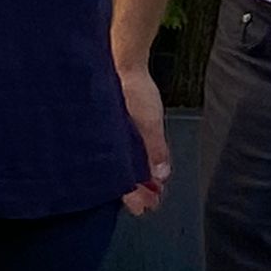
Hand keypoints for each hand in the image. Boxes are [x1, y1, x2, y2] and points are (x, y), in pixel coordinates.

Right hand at [118, 65, 170, 215]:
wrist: (122, 62)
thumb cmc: (132, 88)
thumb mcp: (149, 121)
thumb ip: (155, 149)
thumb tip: (161, 176)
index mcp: (113, 148)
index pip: (121, 183)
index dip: (133, 198)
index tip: (144, 208)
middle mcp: (110, 145)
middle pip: (121, 177)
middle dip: (136, 191)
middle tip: (151, 203)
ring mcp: (113, 136)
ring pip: (123, 165)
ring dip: (138, 177)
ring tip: (153, 189)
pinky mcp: (117, 127)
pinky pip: (125, 150)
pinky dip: (135, 160)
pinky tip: (145, 165)